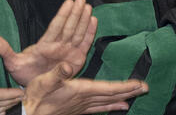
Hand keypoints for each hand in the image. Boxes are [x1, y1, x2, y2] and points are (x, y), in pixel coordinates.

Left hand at [0, 0, 96, 85]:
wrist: (35, 88)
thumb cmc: (24, 74)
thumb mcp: (12, 62)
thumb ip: (4, 49)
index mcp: (45, 44)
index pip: (56, 26)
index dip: (62, 14)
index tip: (68, 2)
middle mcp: (58, 45)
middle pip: (68, 26)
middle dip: (75, 13)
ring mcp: (68, 51)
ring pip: (77, 32)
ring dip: (83, 19)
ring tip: (87, 6)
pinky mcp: (77, 59)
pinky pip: (85, 44)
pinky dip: (89, 32)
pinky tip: (93, 20)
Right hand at [22, 63, 147, 114]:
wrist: (30, 114)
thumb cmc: (36, 96)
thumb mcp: (44, 81)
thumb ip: (58, 73)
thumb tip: (68, 65)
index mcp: (80, 90)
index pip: (108, 88)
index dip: (125, 86)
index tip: (139, 84)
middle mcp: (85, 100)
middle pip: (112, 95)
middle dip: (129, 91)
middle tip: (146, 88)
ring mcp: (82, 106)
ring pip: (107, 102)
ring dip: (122, 98)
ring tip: (136, 96)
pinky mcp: (78, 110)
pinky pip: (99, 109)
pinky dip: (111, 107)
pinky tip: (118, 107)